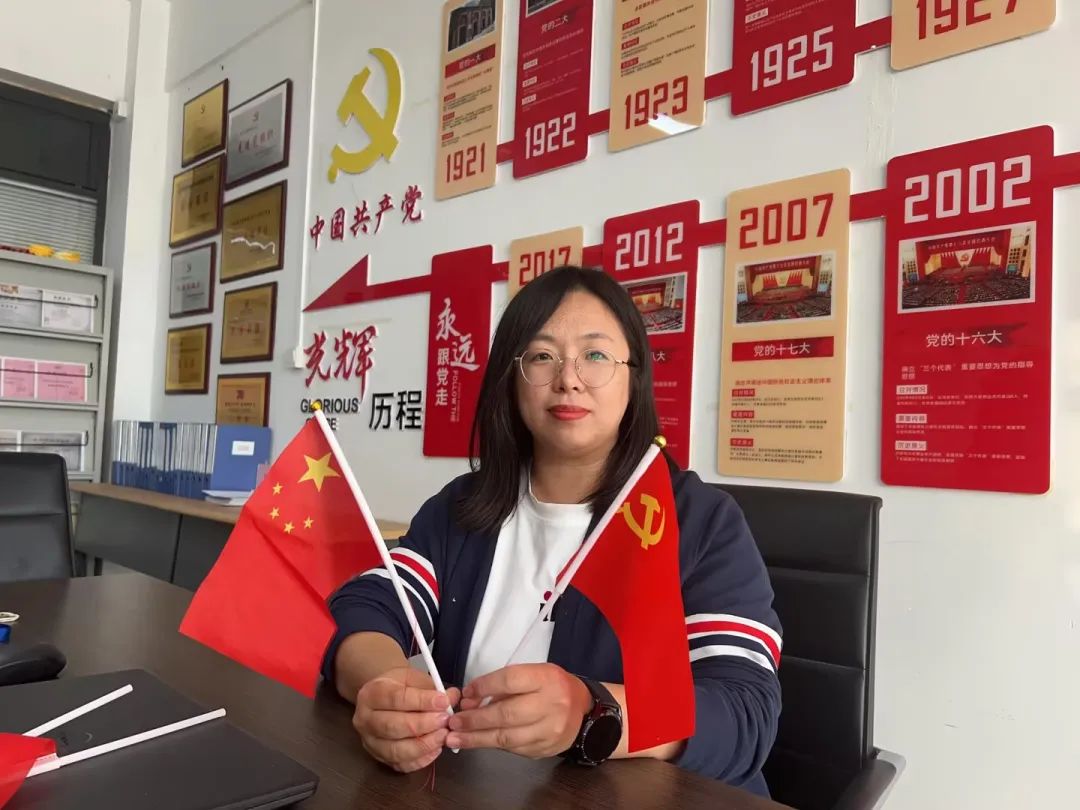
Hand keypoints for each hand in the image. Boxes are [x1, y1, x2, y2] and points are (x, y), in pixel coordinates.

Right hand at [352, 667, 461, 772]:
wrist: (383, 698)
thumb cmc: (399, 686)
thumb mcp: (413, 678)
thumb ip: (431, 687)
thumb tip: (453, 697)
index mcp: (372, 693)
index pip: (396, 698)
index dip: (422, 701)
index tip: (443, 702)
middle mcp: (365, 719)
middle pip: (394, 727)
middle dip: (424, 725)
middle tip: (445, 721)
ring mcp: (369, 741)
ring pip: (395, 750)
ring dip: (423, 745)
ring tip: (443, 736)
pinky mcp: (378, 758)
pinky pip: (400, 765)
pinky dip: (420, 760)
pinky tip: (435, 749)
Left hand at [446, 664, 591, 757]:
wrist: (584, 710)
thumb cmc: (552, 687)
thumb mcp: (534, 674)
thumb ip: (504, 685)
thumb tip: (470, 701)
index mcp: (546, 679)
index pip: (510, 681)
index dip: (484, 687)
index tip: (465, 694)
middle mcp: (550, 705)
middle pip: (506, 714)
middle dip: (475, 720)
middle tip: (453, 722)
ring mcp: (549, 731)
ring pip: (507, 738)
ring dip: (476, 739)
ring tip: (455, 738)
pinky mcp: (544, 749)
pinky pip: (513, 749)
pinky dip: (492, 745)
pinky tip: (476, 742)